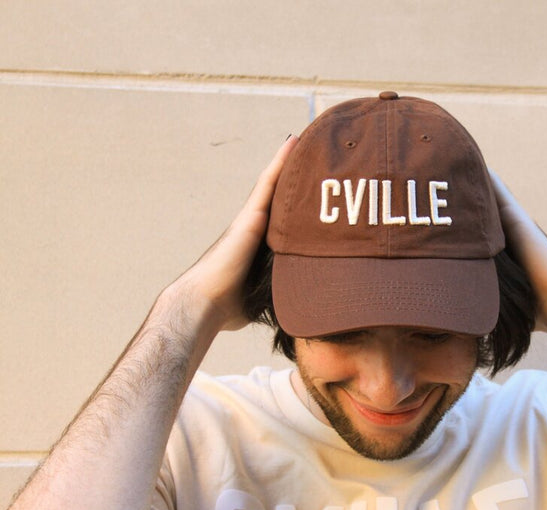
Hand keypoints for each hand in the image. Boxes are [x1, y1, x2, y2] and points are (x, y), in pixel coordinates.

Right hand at [167, 135, 298, 332]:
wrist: (203, 302)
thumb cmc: (229, 305)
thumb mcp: (263, 295)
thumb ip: (279, 290)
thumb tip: (300, 301)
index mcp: (257, 244)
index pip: (282, 219)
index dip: (294, 202)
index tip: (311, 187)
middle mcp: (254, 226)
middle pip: (279, 196)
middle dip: (294, 177)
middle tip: (314, 152)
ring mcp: (251, 219)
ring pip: (274, 184)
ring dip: (288, 162)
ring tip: (306, 139)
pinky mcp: (251, 216)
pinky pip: (269, 183)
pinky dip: (281, 163)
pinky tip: (293, 143)